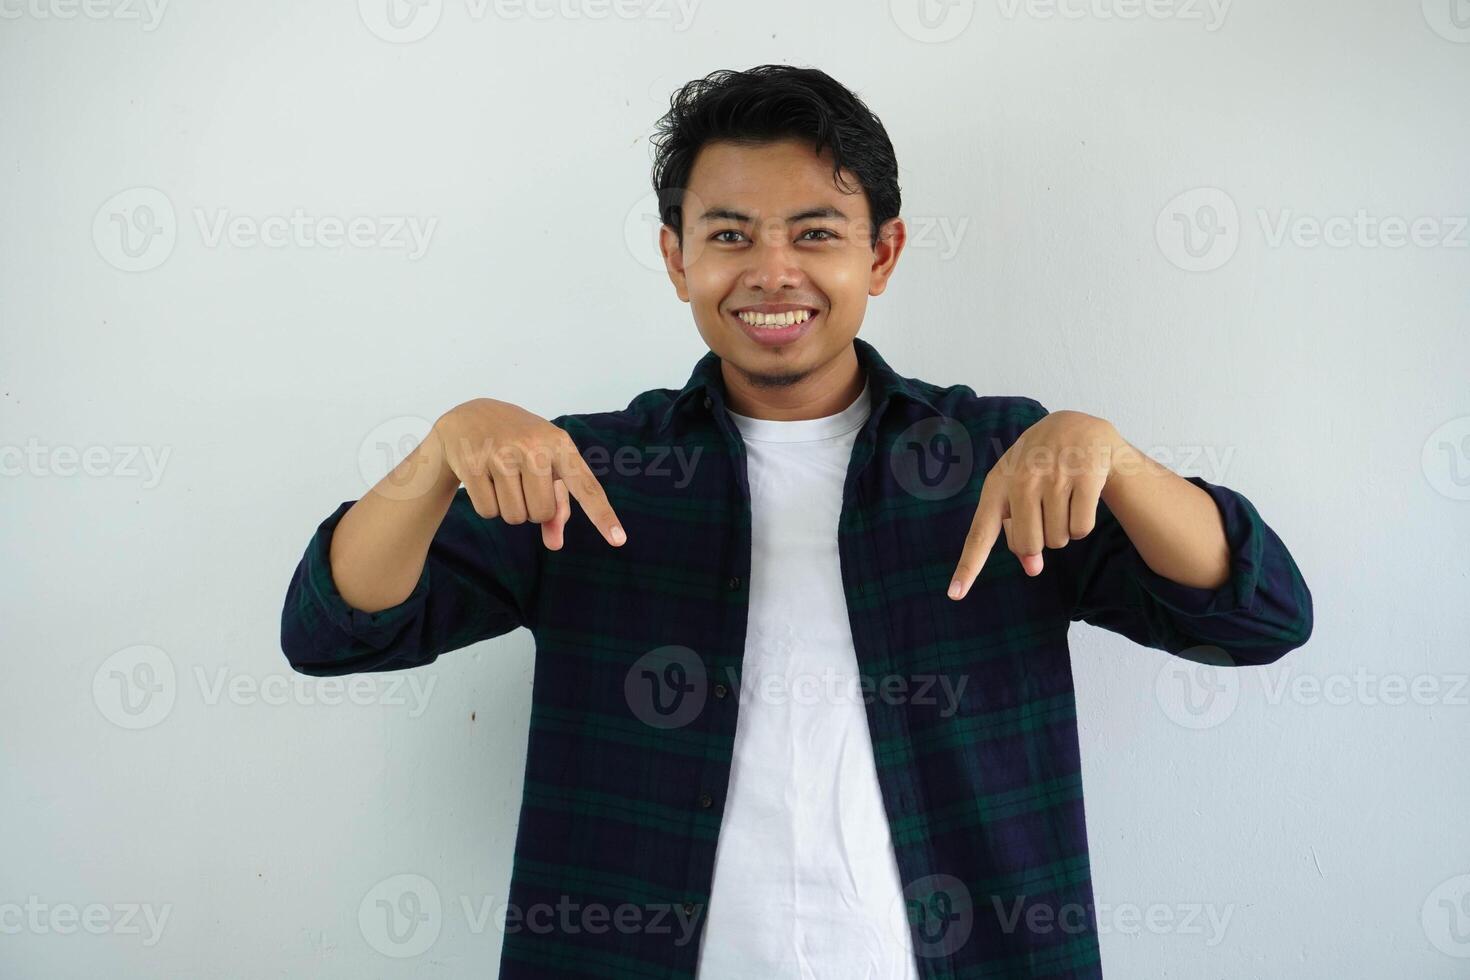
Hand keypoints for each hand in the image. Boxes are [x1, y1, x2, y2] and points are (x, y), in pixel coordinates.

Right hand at [431, 398, 626, 550]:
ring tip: (502, 479)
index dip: (602, 515)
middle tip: (521, 483)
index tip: (619, 540)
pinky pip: (488, 511)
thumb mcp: (545, 464)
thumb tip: (555, 545)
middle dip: (531, 509)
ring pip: (514, 517)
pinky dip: (487, 506)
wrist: (470, 415)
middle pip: (541, 513)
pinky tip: (483, 479)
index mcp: (559, 444)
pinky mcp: (472, 464)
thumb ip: (557, 505)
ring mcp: (501, 454)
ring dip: (509, 509)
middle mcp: (533, 446)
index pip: (586, 487)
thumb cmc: (519, 445)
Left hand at [948, 410, 1122, 599]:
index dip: (968, 566)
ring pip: (1058, 540)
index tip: (954, 595)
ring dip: (1064, 530)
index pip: (980, 533)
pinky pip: (1082, 529)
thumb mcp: (1019, 491)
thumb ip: (1018, 531)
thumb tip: (1033, 570)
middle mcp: (1022, 479)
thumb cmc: (1039, 467)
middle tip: (1046, 513)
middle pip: (1029, 545)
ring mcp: (1055, 476)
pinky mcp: (1086, 476)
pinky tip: (1081, 497)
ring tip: (1063, 498)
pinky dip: (1083, 524)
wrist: (1076, 427)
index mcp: (997, 484)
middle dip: (1040, 542)